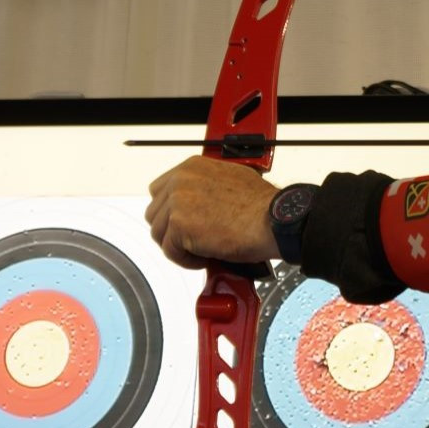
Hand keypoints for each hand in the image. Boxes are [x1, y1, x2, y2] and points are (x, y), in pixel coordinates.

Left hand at [146, 155, 281, 268]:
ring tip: (202, 250)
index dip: (172, 212)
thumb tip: (199, 204)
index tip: (184, 223)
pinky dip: (187, 260)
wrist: (273, 220)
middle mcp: (181, 180)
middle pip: (154, 213)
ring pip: (159, 233)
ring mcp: (178, 201)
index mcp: (192, 167)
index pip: (160, 191)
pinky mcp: (179, 224)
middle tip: (192, 240)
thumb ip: (207, 187)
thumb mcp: (231, 180)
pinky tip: (206, 257)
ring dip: (178, 246)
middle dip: (171, 230)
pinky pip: (170, 251)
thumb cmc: (262, 206)